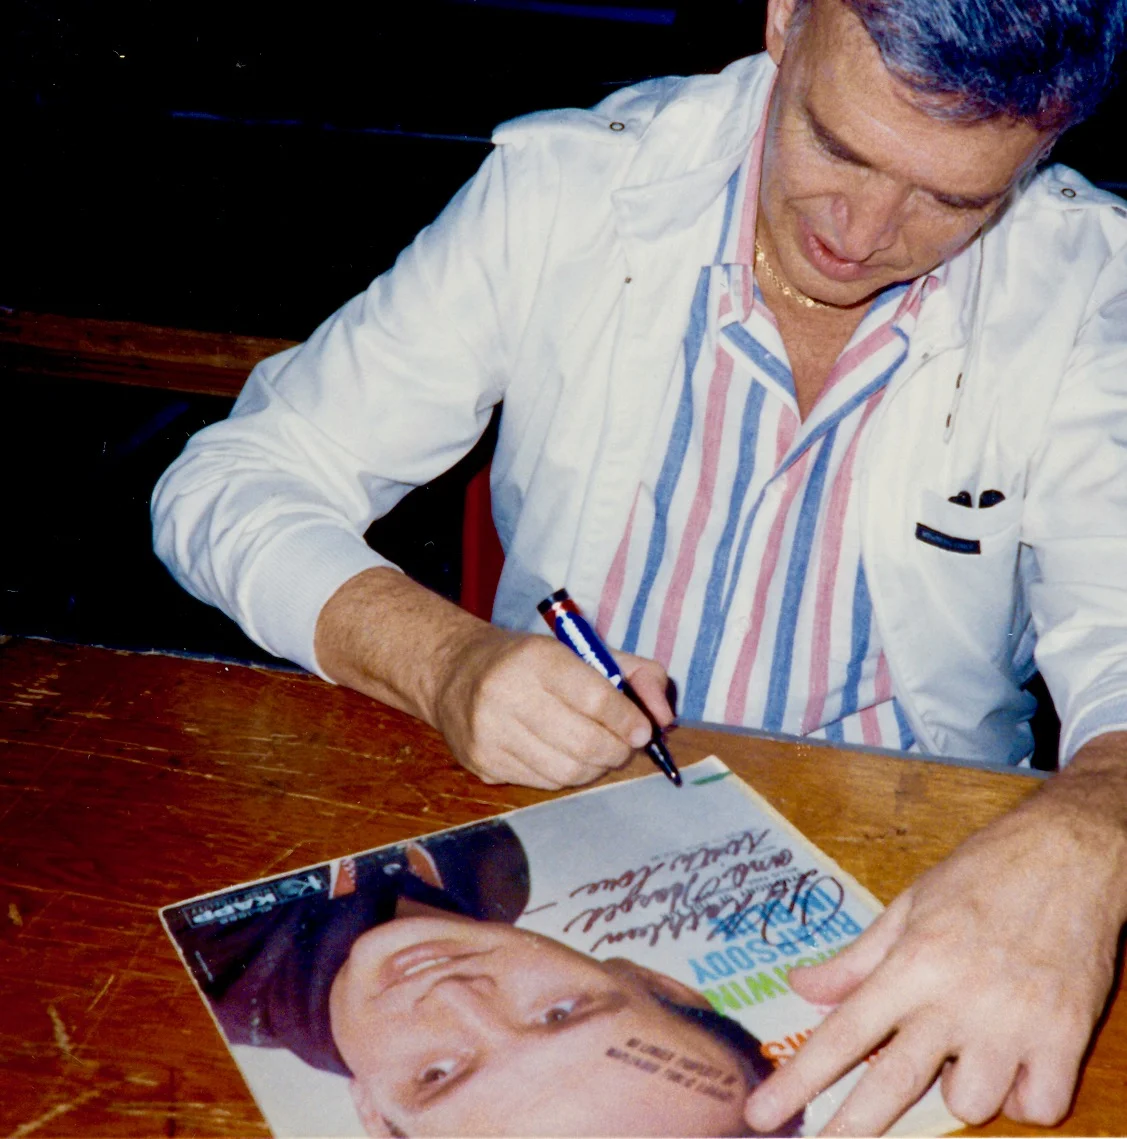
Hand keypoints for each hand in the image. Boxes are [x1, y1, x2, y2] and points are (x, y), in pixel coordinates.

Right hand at [315, 567, 672, 789]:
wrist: (454, 672)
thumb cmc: (531, 661)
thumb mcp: (584, 650)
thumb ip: (636, 674)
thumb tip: (665, 717)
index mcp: (535, 658)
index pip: (594, 698)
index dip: (626, 720)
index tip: (642, 730)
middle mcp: (506, 694)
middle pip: (583, 743)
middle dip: (616, 751)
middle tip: (624, 745)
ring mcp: (489, 732)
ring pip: (566, 772)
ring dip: (595, 768)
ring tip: (597, 751)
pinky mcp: (480, 762)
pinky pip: (542, 783)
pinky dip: (566, 775)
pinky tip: (564, 755)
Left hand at [744, 750, 1126, 1135]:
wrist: (1069, 854)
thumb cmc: (983, 873)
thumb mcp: (909, 904)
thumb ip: (858, 958)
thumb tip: (802, 986)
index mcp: (912, 963)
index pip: (844, 1033)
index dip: (798, 1080)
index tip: (762, 1114)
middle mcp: (957, 999)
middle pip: (895, 1083)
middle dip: (852, 1128)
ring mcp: (1014, 1023)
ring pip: (971, 1103)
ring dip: (961, 1087)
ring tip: (967, 1043)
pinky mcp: (1067, 1037)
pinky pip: (1036, 1107)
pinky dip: (1023, 1095)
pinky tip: (1016, 1062)